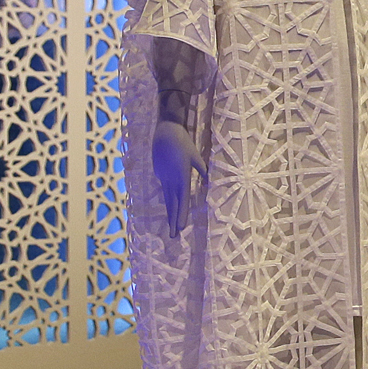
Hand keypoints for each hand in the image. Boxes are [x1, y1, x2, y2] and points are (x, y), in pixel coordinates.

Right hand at [152, 118, 200, 236]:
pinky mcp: (159, 173)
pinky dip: (168, 198)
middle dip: (173, 221)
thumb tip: (208, 180)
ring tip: (171, 228)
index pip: (182, 200)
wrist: (164, 131)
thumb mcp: (195, 156)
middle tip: (173, 237)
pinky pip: (165, 187)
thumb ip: (201, 169)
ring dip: (169, 214)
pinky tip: (170, 205)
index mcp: (181, 177)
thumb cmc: (183, 142)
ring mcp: (163, 177)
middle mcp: (171, 180)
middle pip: (172, 204)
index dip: (181, 214)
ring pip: (167, 199)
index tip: (181, 227)